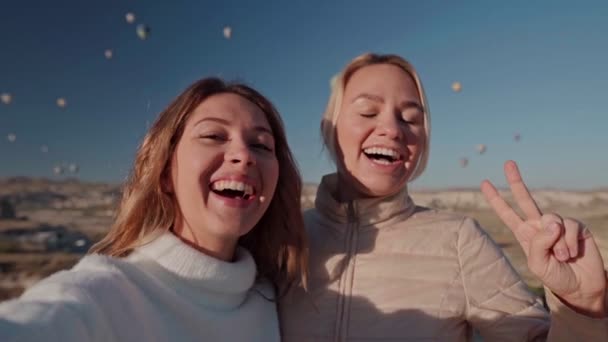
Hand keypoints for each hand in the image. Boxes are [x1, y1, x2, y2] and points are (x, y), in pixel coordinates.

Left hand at [481, 160, 606, 316]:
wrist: (581, 286)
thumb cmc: (556, 276)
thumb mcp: (538, 264)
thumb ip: (539, 243)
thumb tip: (552, 222)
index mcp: (525, 234)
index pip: (507, 214)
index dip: (496, 200)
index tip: (484, 183)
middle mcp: (539, 226)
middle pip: (525, 199)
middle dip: (516, 181)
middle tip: (508, 163)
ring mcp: (558, 224)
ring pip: (552, 219)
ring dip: (558, 243)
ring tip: (562, 257)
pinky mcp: (576, 226)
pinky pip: (570, 226)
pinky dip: (570, 243)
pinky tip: (573, 253)